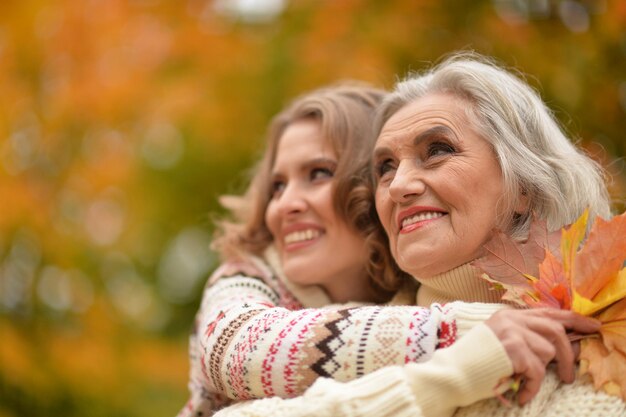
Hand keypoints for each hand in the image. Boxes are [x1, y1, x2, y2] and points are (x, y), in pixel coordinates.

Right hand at [485, 308, 599, 404]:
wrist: (454, 372)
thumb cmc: (477, 362)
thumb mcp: (503, 341)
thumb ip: (527, 336)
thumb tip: (564, 343)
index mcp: (510, 315)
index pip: (549, 312)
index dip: (574, 320)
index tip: (593, 327)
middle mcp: (511, 319)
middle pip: (555, 330)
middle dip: (568, 355)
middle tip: (567, 376)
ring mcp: (512, 332)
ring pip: (547, 352)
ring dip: (540, 372)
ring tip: (526, 382)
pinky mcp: (512, 348)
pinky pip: (537, 370)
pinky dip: (532, 386)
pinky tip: (522, 393)